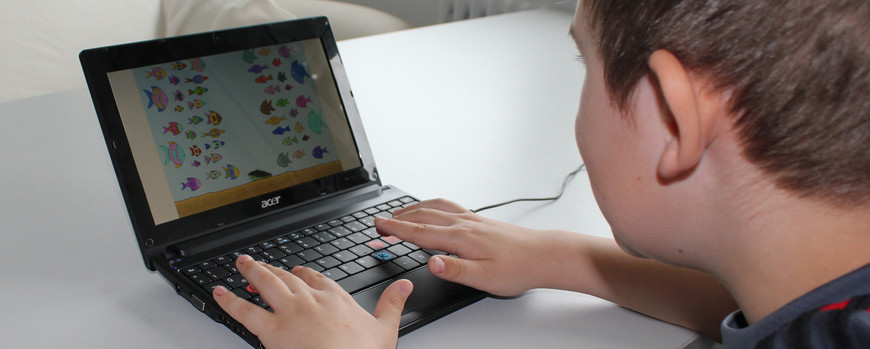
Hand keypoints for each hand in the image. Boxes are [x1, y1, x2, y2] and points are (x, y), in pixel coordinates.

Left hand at [213, 255, 412, 348]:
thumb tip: (405, 286)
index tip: (300, 271)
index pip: (318, 279)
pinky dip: (229, 300)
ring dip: (252, 271)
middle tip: (262, 262)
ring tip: (241, 263)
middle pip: (289, 277)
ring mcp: (289, 312)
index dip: (306, 274)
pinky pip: (244, 311)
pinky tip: (218, 292)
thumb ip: (392, 304)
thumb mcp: (385, 330)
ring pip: (266, 284)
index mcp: (336, 299)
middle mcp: (310, 299)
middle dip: (274, 268)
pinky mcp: (271, 330)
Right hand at [375, 198, 563, 296]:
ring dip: (414, 208)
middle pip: (424, 216)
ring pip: (436, 208)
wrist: (544, 255)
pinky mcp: (479, 220)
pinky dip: (432, 204)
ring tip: (399, 212)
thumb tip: (431, 262)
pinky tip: (432, 208)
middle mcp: (464, 224)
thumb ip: (455, 270)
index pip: (421, 233)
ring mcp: (472, 219)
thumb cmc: (518, 268)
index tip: (379, 226)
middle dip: (399, 217)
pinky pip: (449, 206)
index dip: (397, 229)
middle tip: (380, 221)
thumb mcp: (484, 278)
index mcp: (461, 239)